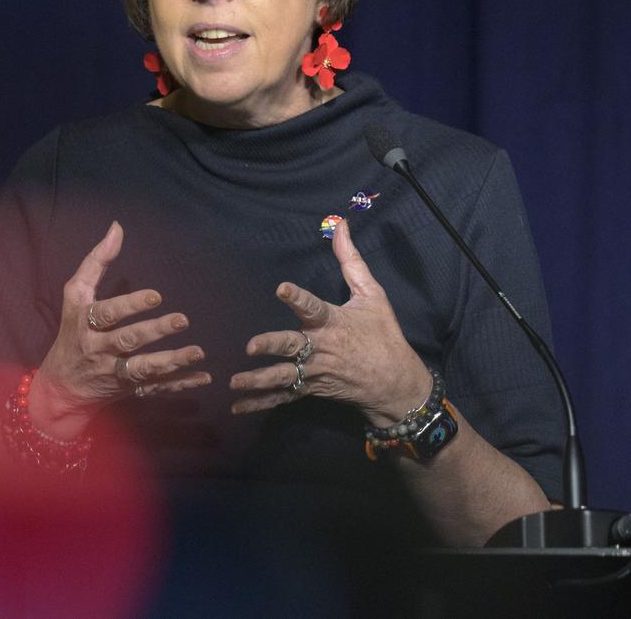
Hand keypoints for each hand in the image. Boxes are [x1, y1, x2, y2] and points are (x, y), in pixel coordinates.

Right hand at [30, 221, 210, 435]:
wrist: (61, 386)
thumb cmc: (72, 330)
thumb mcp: (76, 295)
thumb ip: (96, 262)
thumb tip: (117, 228)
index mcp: (86, 324)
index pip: (108, 314)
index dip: (130, 305)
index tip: (156, 296)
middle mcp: (99, 350)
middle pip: (128, 341)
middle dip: (155, 331)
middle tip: (182, 319)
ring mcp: (114, 373)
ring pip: (143, 369)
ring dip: (172, 361)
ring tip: (197, 352)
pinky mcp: (129, 390)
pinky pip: (156, 388)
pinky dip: (180, 384)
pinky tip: (203, 377)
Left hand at [229, 219, 430, 423]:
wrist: (396, 383)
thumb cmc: (383, 334)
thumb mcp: (372, 295)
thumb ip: (351, 260)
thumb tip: (340, 224)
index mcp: (334, 322)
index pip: (313, 307)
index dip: (297, 297)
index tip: (281, 288)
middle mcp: (322, 348)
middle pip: (294, 346)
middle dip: (273, 346)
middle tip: (251, 346)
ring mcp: (316, 372)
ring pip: (285, 376)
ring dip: (259, 380)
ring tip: (234, 381)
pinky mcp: (312, 389)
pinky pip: (284, 397)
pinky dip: (261, 403)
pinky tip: (237, 406)